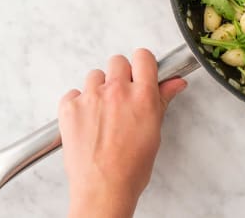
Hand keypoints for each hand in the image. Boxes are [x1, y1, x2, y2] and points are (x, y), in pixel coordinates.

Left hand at [58, 49, 186, 217]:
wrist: (103, 188)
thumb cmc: (131, 166)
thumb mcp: (155, 129)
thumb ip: (162, 99)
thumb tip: (175, 84)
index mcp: (142, 95)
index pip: (143, 57)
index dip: (143, 64)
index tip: (142, 72)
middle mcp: (117, 91)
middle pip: (117, 61)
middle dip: (121, 75)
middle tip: (122, 95)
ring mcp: (91, 98)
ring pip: (94, 75)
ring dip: (99, 88)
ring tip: (103, 110)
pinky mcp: (69, 108)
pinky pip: (73, 93)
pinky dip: (78, 102)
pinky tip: (87, 119)